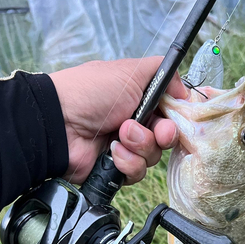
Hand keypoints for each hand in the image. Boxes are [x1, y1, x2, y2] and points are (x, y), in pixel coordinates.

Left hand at [49, 57, 186, 184]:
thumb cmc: (92, 92)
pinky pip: (137, 172)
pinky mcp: (118, 168)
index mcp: (141, 99)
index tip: (176, 116)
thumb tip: (184, 89)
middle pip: (168, 137)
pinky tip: (112, 152)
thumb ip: (163, 73)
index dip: (178, 117)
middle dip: (162, 134)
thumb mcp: (130, 71)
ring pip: (154, 156)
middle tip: (153, 130)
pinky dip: (127, 162)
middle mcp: (137, 123)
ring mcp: (127, 147)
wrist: (60, 123)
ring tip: (119, 136)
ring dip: (140, 146)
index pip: (172, 113)